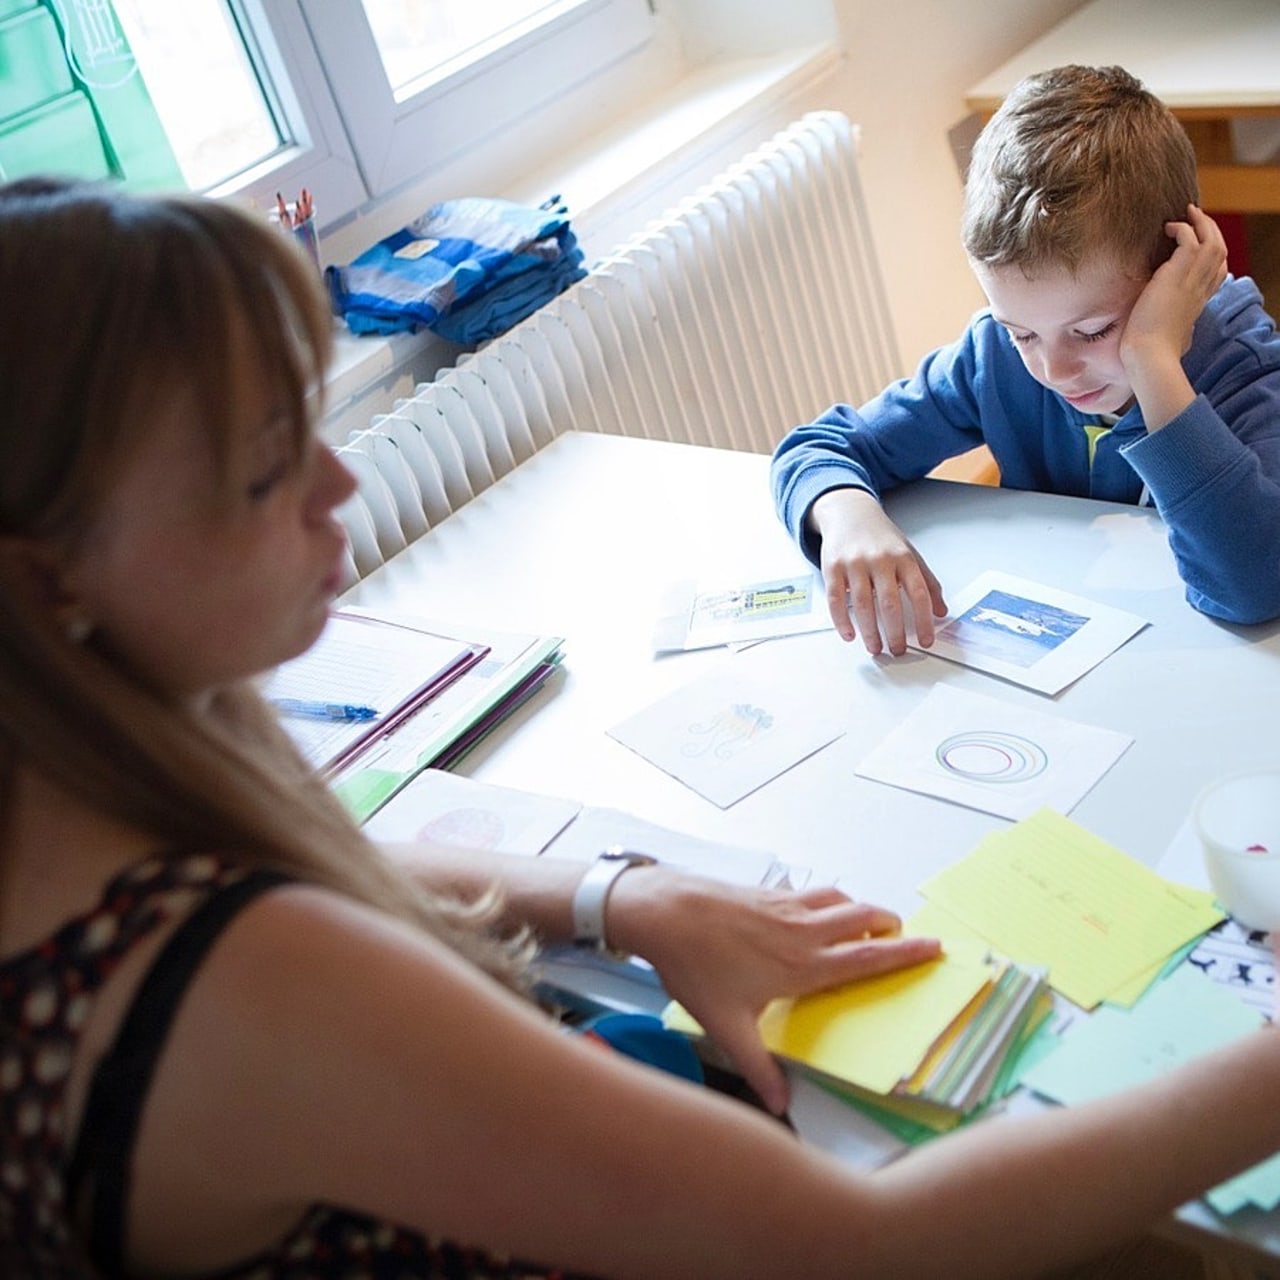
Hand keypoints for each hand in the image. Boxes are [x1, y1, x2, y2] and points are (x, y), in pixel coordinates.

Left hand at [606, 867, 940, 1113]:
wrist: (664, 910)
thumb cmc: (695, 965)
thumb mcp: (725, 1025)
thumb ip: (757, 1066)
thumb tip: (781, 1104)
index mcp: (802, 965)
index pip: (867, 957)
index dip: (904, 953)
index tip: (935, 946)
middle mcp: (802, 930)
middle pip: (862, 919)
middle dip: (890, 926)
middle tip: (908, 935)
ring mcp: (785, 905)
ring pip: (839, 900)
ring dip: (862, 907)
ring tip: (872, 919)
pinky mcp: (767, 891)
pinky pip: (811, 891)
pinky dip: (828, 897)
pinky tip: (817, 905)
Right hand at [809, 488, 946, 654]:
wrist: (850, 513)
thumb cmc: (881, 537)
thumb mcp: (910, 554)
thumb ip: (927, 582)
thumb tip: (941, 611)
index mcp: (903, 557)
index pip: (919, 593)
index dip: (924, 620)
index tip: (926, 640)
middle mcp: (880, 559)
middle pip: (890, 602)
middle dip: (895, 632)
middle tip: (898, 650)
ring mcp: (854, 563)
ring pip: (862, 604)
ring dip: (869, 632)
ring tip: (875, 648)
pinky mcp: (833, 567)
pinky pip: (836, 599)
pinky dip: (842, 621)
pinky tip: (849, 635)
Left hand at [1120, 205, 1227, 428]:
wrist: (1149, 355)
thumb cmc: (1152, 351)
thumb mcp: (1166, 333)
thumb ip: (1166, 323)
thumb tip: (1152, 326)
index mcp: (1199, 301)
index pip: (1219, 270)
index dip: (1213, 254)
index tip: (1200, 243)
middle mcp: (1201, 288)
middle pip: (1219, 250)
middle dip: (1210, 230)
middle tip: (1196, 216)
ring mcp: (1192, 280)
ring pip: (1211, 239)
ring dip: (1200, 223)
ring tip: (1186, 213)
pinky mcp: (1177, 274)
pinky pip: (1189, 239)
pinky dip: (1182, 228)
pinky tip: (1167, 228)